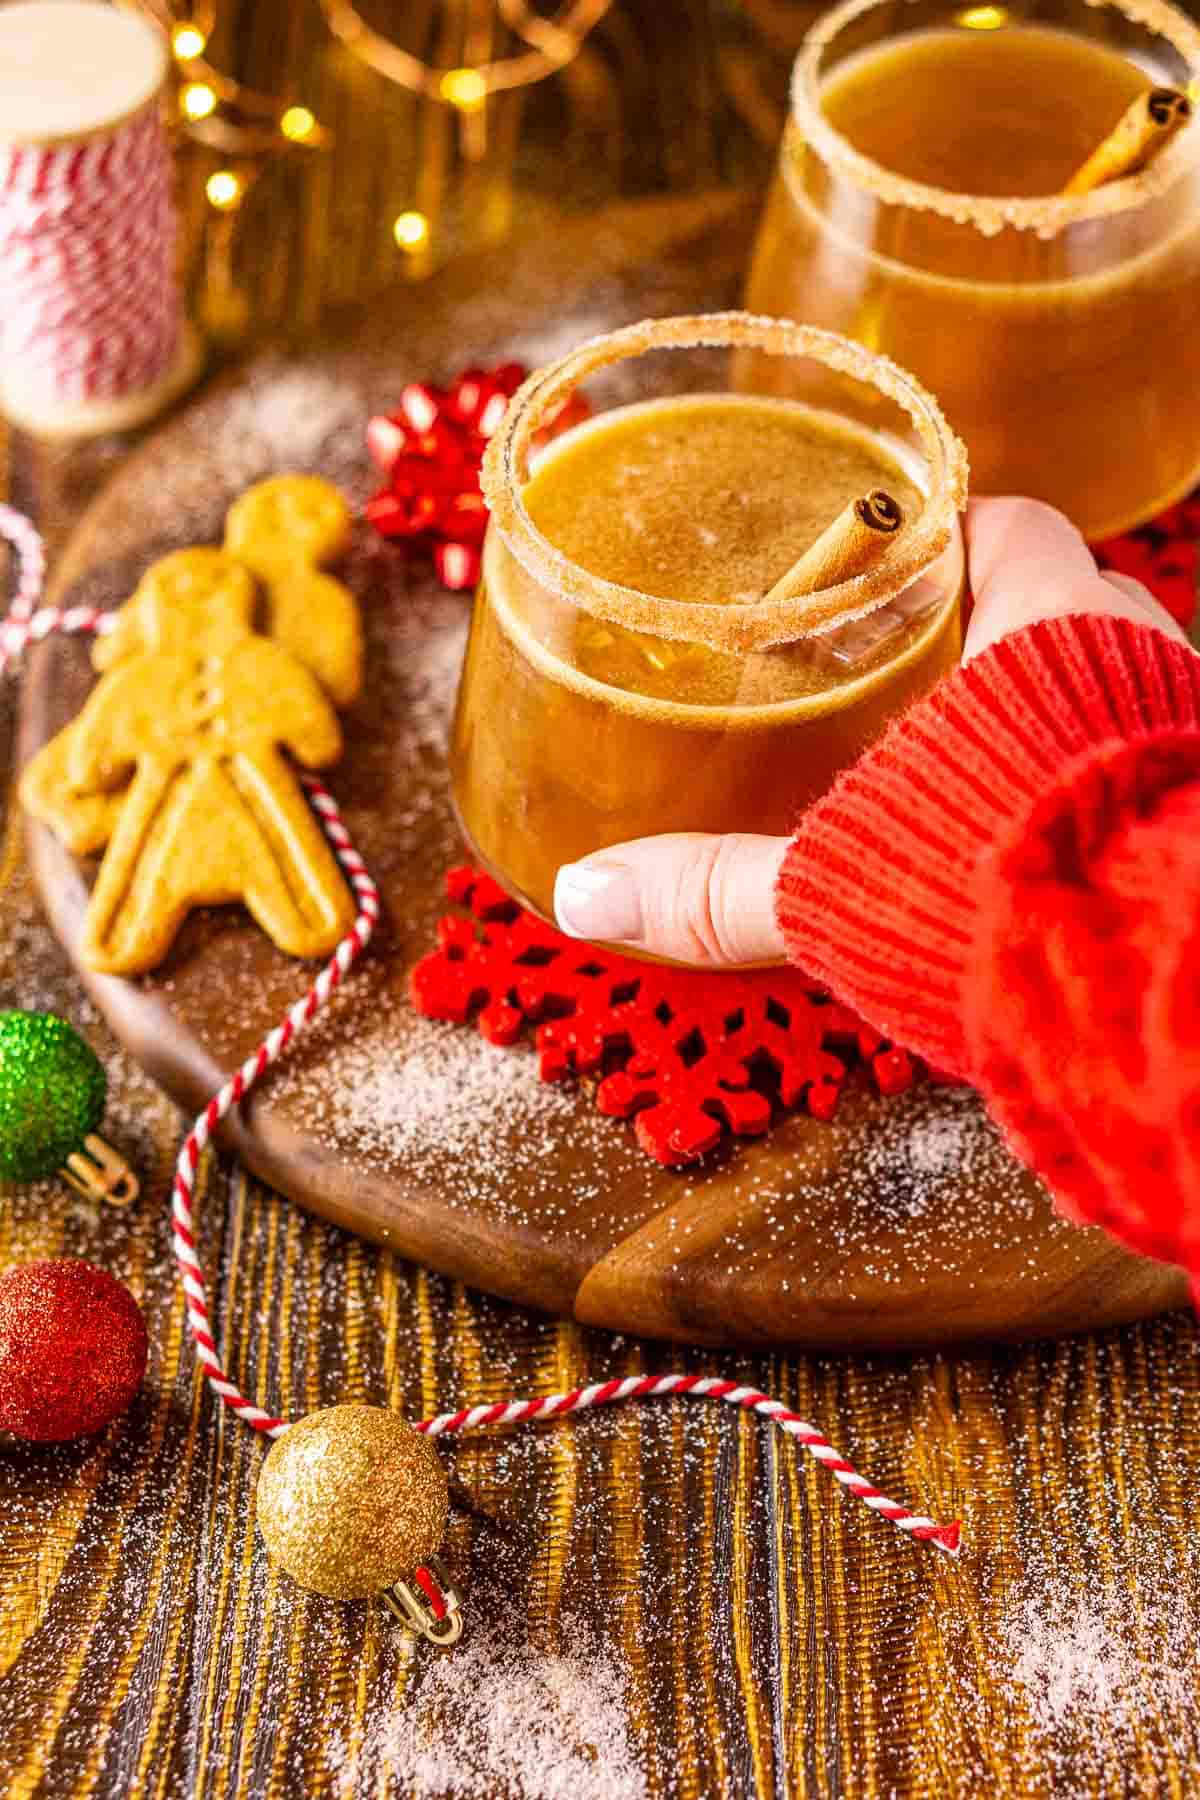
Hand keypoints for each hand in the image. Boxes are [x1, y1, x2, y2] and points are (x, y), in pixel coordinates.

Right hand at [552, 497, 1191, 964]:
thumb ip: (714, 887)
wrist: (1157, 985)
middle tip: (905, 675)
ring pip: (1110, 685)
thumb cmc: (1017, 898)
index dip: (940, 539)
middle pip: (1060, 602)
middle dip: (987, 633)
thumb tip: (587, 893)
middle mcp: (1137, 659)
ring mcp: (1180, 731)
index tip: (884, 567)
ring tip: (961, 760)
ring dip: (1048, 709)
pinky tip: (1034, 835)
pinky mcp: (1199, 814)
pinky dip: (1091, 783)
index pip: (1003, 525)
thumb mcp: (839, 881)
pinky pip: (1144, 763)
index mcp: (1049, 625)